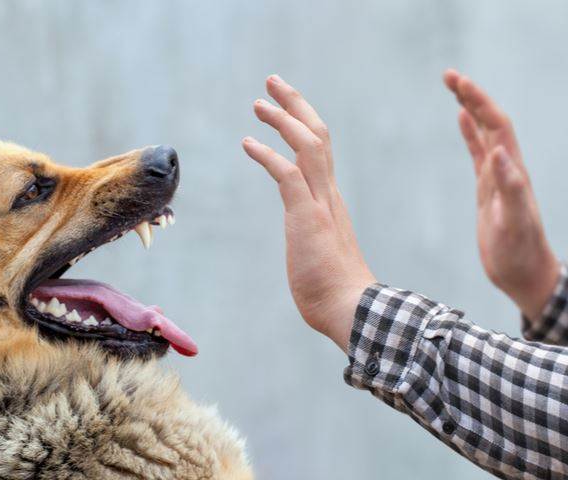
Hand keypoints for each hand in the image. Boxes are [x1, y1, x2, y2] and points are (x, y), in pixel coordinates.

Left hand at [242, 75, 374, 352]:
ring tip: (259, 103)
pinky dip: (268, 155)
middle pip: (317, 135)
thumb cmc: (335, 290)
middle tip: (273, 83)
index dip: (303, 123)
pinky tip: (248, 143)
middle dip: (295, 105)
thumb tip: (309, 245)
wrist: (351, 310)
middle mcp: (328, 194)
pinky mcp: (307, 217)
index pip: (320, 150)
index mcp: (330, 200)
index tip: (286, 107)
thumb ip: (314, 238)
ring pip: (307, 145)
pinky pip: (287, 175)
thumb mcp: (321, 253)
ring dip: (283, 119)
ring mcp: (320, 204)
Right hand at [443, 69, 558, 319]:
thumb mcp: (515, 222)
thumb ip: (511, 187)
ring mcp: (497, 177)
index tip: (458, 82)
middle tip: (448, 75)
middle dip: (471, 96)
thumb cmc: (520, 253)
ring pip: (484, 133)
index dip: (479, 101)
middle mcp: (507, 168)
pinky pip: (477, 153)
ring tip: (454, 88)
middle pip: (490, 121)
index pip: (497, 125)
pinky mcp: (488, 189)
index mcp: (513, 171)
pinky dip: (469, 134)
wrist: (524, 273)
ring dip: (470, 109)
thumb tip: (498, 151)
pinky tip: (462, 122)